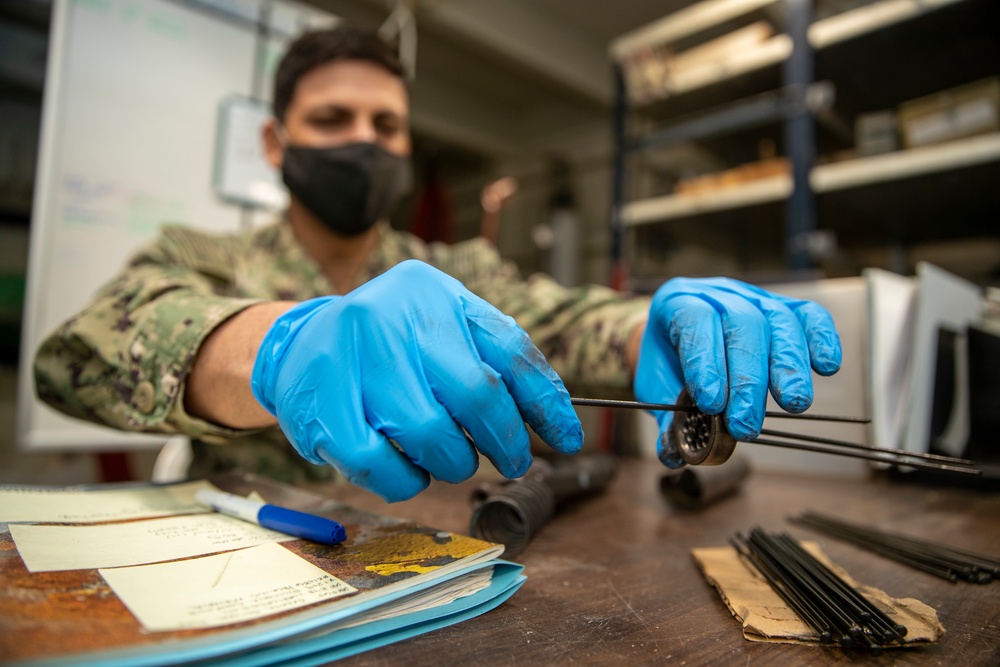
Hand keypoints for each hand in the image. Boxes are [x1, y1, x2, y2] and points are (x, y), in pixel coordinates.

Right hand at [251, 260, 582, 500]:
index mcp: (433, 294)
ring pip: (430, 434)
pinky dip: (406, 481)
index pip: (510, 349)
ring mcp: (351, 358)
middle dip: (505, 440)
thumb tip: (559, 420)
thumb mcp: (444, 327)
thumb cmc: (391, 343)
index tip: (569, 438)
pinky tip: (410, 469)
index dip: (547, 402)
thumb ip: (496, 359)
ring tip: (449, 458)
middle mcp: (391, 316)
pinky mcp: (318, 405)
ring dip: (453, 462)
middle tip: (512, 459)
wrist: (297, 344)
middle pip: (476, 393)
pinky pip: (379, 465)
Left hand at [633, 277, 841, 467]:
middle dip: (748, 379)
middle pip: (743, 325)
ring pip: (779, 320)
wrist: (677, 335)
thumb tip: (674, 455)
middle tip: (747, 424)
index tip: (711, 403)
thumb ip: (666, 418)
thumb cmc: (670, 360)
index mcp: (678, 303)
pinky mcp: (785, 307)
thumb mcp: (656, 385)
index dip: (706, 362)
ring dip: (789, 365)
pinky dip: (821, 338)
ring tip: (793, 404)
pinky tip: (827, 367)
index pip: (696, 322)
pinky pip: (809, 315)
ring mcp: (754, 298)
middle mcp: (719, 294)